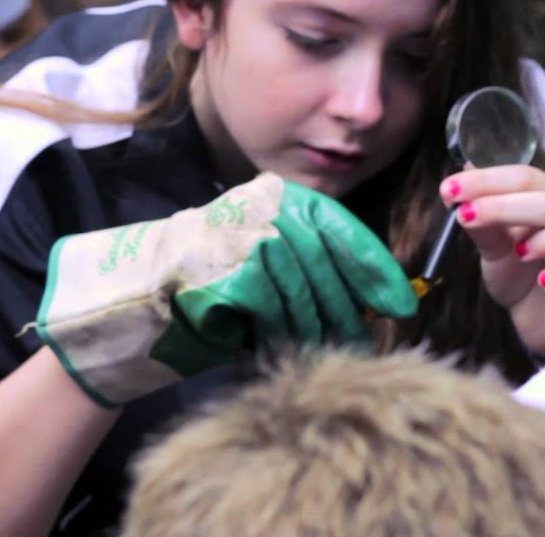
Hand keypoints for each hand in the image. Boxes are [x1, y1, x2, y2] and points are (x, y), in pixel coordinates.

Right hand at [36, 173, 416, 405]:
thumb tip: (377, 294)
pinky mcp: (233, 277)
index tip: (399, 304)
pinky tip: (287, 345)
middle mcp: (265, 211)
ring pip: (305, 297)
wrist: (145, 287)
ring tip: (329, 349)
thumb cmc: (213, 273)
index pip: (342, 229)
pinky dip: (285, 335)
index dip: (374, 270)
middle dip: (347, 310)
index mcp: (279, 196)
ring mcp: (248, 242)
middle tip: (360, 340)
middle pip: (328, 268)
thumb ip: (313, 259)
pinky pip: (276, 316)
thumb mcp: (266, 248)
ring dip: (319, 329)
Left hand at [440, 165, 544, 357]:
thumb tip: (457, 182)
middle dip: (504, 206)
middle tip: (465, 216)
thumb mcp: (492, 244)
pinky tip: (544, 282)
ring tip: (519, 252)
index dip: (487, 181)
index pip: (524, 177)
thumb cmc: (517, 270)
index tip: (448, 189)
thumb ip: (479, 218)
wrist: (534, 317)